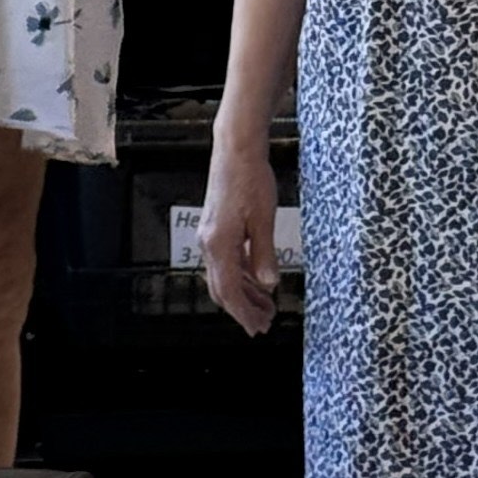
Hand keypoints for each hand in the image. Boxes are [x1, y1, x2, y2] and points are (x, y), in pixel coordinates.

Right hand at [200, 130, 280, 334]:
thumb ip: (264, 254)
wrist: (236, 150)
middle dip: (242, 309)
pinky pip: (224, 261)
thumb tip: (269, 283)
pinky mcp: (215, 227)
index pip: (230, 291)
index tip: (258, 327)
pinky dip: (240, 276)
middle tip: (264, 322)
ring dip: (242, 294)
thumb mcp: (263, 219)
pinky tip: (256, 279)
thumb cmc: (250, 179)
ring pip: (222, 276)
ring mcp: (209, 235)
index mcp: (219, 244)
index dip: (244, 313)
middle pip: (222, 289)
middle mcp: (208, 243)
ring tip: (265, 304)